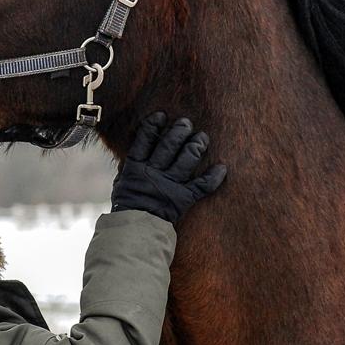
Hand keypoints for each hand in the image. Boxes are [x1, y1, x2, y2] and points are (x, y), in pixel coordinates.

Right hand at [110, 112, 226, 224]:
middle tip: (186, 123)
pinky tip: (222, 168)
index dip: (153, 126)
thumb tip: (139, 145)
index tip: (162, 115)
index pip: (144, 141)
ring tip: (202, 138)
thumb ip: (131, 164)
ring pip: (186, 161)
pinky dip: (213, 178)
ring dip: (196, 147)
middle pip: (168, 146)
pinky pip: (201, 186)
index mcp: (136, 167)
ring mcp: (169, 186)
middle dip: (179, 132)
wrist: (135, 229)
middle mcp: (153, 173)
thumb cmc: (127, 204)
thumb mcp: (122, 181)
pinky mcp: (183, 199)